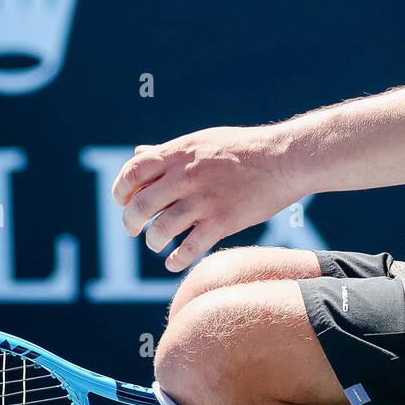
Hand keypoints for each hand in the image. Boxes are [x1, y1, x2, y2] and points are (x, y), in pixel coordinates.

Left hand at [111, 124, 299, 271]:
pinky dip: (175, 260)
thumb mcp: (200, 142)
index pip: (132, 173)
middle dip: (130, 223)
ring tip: (157, 243)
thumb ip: (166, 152)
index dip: (120, 191)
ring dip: (153, 242)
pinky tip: (174, 262)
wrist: (283, 158)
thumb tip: (136, 155)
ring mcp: (204, 200)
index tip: (123, 201)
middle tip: (134, 229)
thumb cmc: (241, 149)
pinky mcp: (223, 221)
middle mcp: (186, 176)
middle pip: (140, 206)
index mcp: (179, 153)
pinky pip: (188, 249)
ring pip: (160, 231)